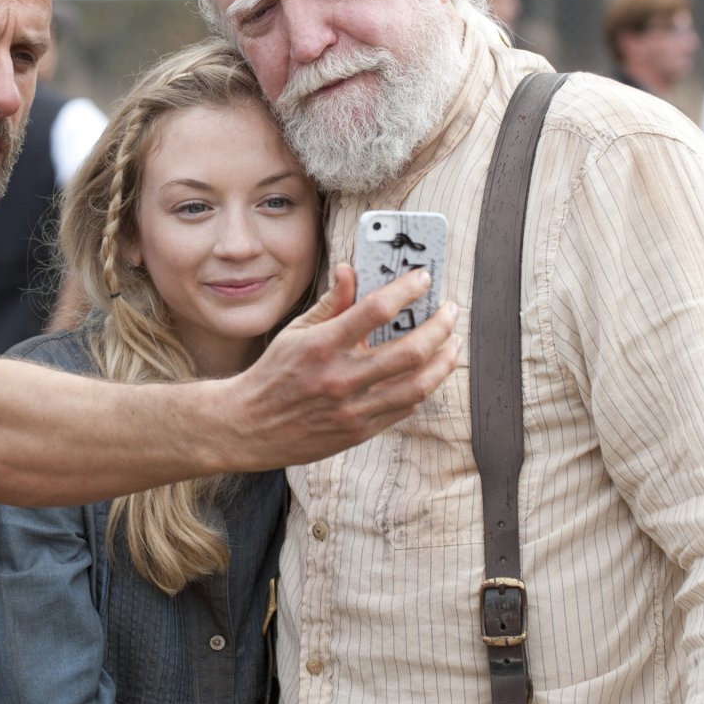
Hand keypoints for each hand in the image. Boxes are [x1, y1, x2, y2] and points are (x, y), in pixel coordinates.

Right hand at [215, 264, 460, 471]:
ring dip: (444, 362)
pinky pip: (404, 409)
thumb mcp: (296, 332)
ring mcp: (352, 409)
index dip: (406, 290)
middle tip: (450, 312)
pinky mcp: (358, 431)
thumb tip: (351, 271)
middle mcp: (340, 377)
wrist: (249, 427)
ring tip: (453, 344)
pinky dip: (422, 388)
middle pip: (409, 351)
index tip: (424, 279)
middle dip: (440, 327)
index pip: (375, 310)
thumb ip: (330, 303)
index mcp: (322, 345)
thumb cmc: (273, 375)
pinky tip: (428, 374)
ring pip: (417, 385)